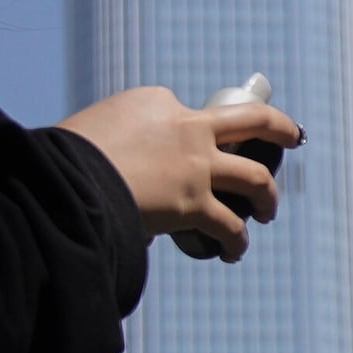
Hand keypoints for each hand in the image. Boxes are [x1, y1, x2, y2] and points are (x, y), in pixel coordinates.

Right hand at [60, 84, 299, 257]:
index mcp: (155, 101)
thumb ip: (113, 149)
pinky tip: (234, 251)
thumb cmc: (60, 160)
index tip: (181, 149)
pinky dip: (237, 241)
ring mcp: (196, 163)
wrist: (62, 177)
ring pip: (253, 177)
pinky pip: (230, 226)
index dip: (187, 131)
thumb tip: (122, 184)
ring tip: (267, 211)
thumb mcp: (91, 136)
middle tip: (291, 136)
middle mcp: (185, 124)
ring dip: (267, 195)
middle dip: (277, 127)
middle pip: (249, 119)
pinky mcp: (196, 202)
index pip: (184, 112)